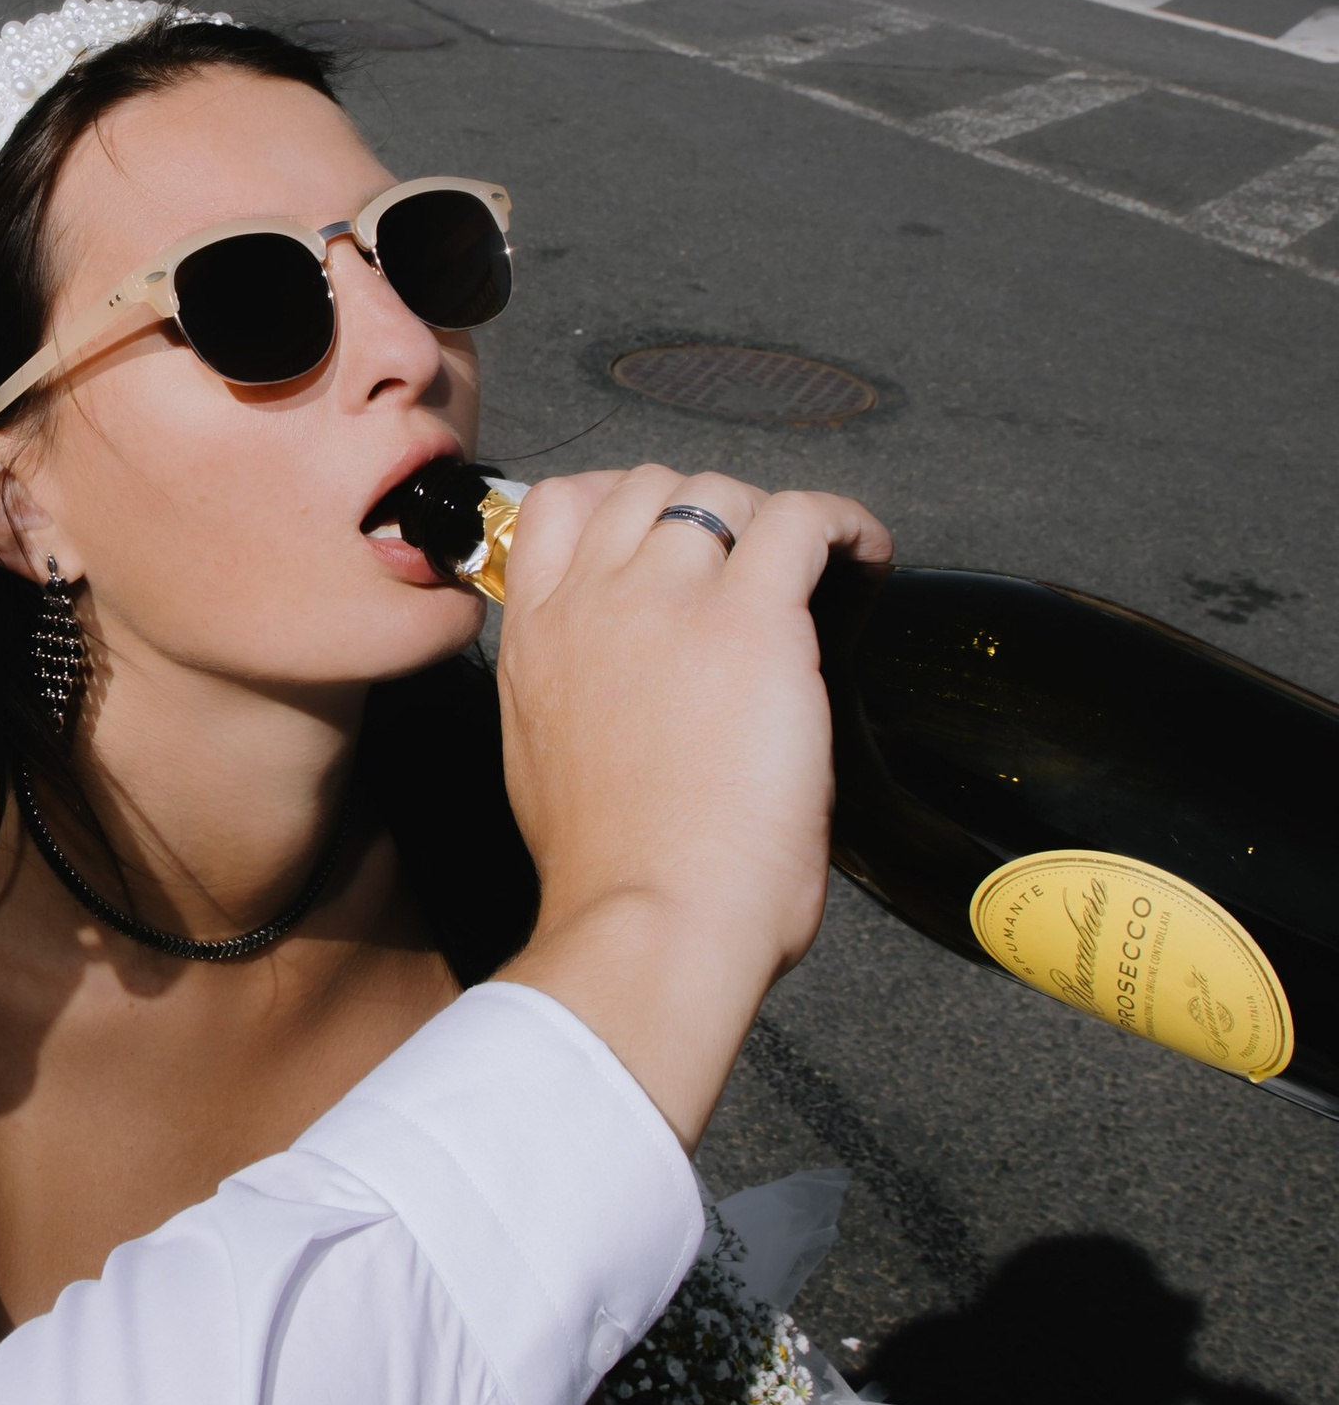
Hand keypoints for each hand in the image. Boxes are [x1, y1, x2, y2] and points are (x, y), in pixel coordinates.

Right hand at [495, 464, 890, 1149]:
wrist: (648, 918)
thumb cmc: (613, 879)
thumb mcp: (545, 767)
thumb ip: (575, 702)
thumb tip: (625, 695)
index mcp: (538, 637)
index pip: (559, 505)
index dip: (620, 502)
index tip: (665, 534)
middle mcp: (593, 601)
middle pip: (649, 486)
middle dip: (705, 511)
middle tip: (754, 560)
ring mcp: (668, 601)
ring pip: (722, 494)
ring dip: (768, 517)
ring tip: (813, 561)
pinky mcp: (751, 621)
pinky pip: (803, 520)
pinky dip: (844, 524)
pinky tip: (866, 553)